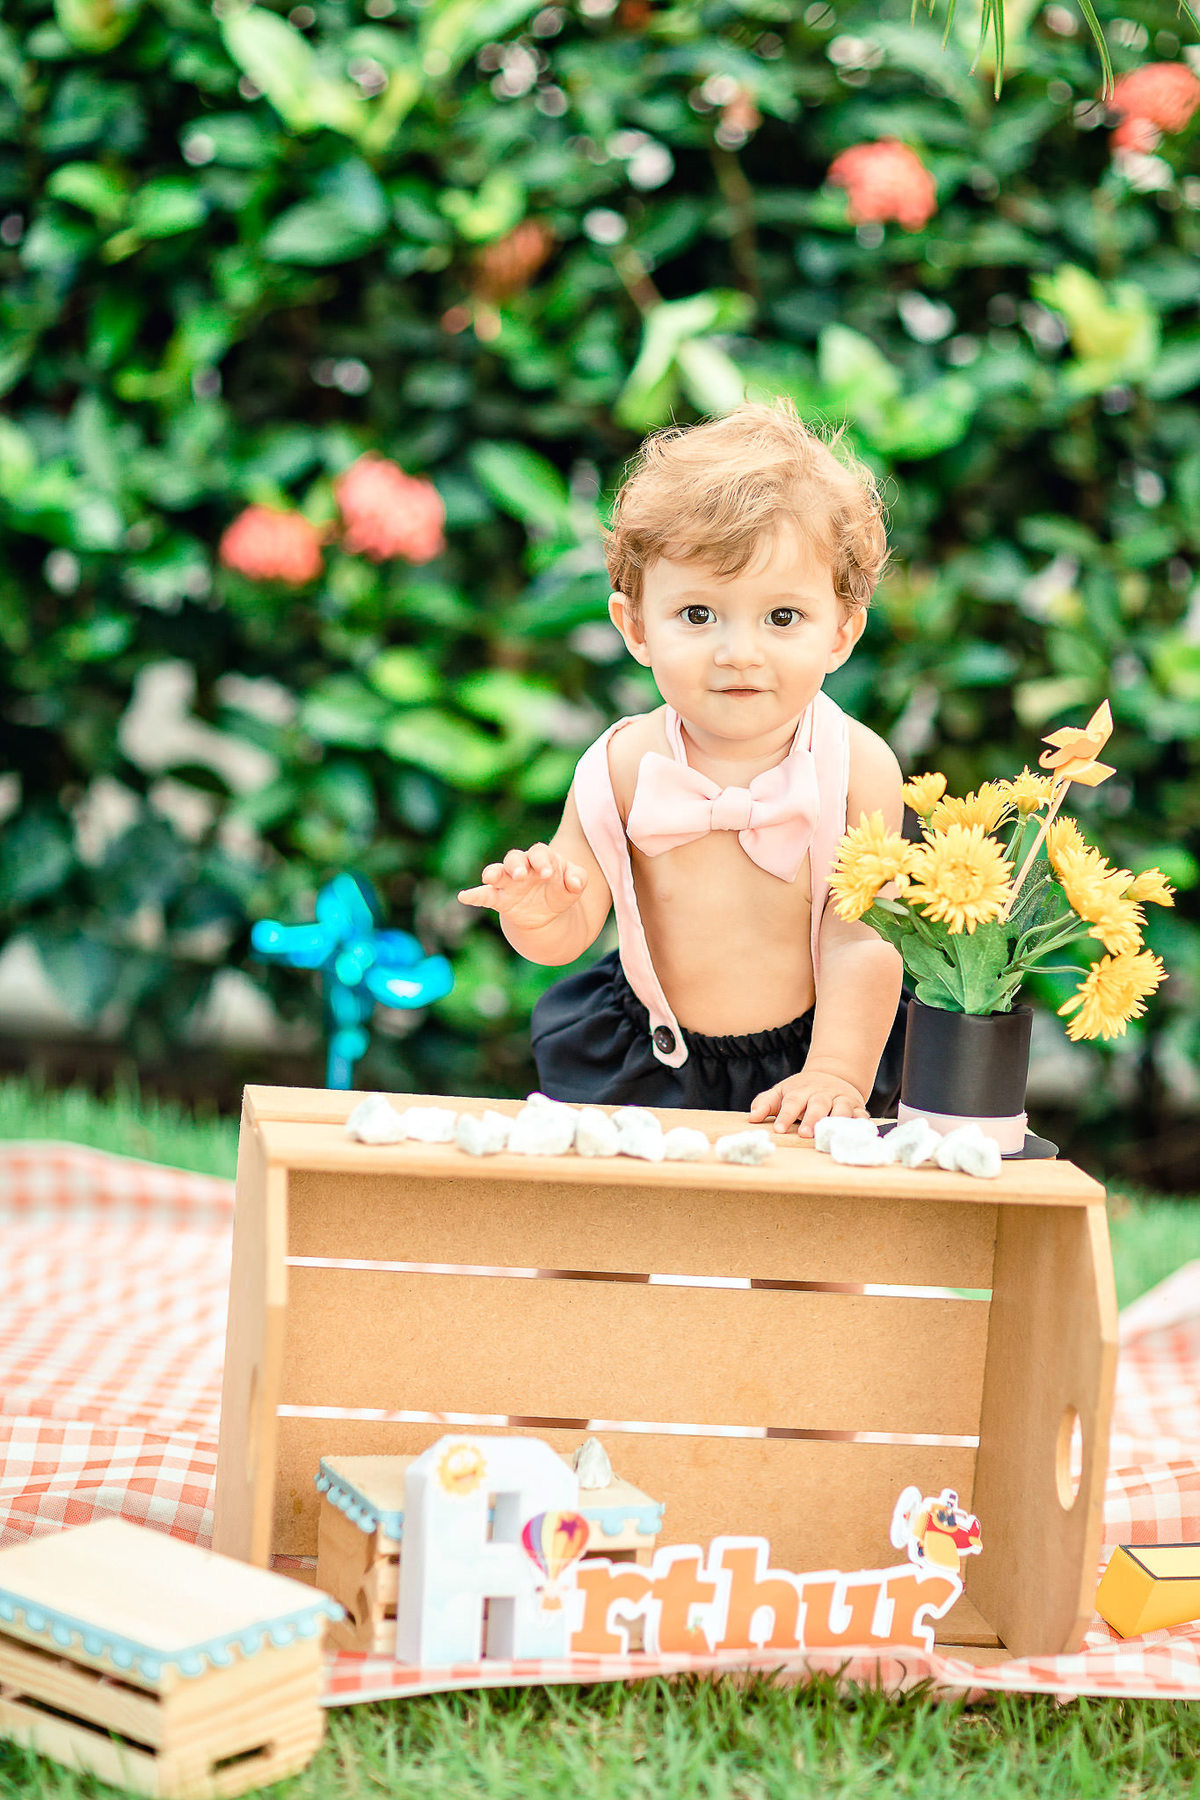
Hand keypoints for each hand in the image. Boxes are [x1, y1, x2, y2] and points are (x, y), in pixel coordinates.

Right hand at [457, 843, 587, 931]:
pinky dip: (474, 895)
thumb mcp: (573, 886)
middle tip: (522, 875)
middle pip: (515, 857)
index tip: (548, 874)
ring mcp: (509, 883)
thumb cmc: (560, 890)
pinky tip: (463, 896)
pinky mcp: (500, 899)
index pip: (540, 853)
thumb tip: (574, 882)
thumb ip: (578, 879)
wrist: (548, 914)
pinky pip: (484, 895)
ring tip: (490, 877)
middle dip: (517, 865)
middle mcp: (522, 867)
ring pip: (499, 872)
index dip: (543, 862)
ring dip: (495, 873)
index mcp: (542, 859)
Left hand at [749, 1069, 867, 1137]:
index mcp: (801, 1091)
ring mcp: (840, 1099)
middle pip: (817, 1105)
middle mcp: (821, 1094)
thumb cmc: (800, 1091)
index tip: (779, 1129)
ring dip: (837, 1120)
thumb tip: (752, 1117)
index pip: (792, 1102)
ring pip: (841, 1108)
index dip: (785, 1115)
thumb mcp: (781, 1092)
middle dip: (812, 1119)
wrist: (832, 1075)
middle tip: (805, 1134)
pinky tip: (860, 1129)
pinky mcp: (856, 1106)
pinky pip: (860, 1113)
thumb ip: (765, 1103)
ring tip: (832, 1133)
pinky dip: (861, 1120)